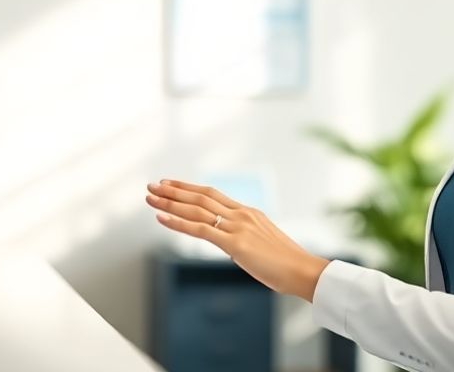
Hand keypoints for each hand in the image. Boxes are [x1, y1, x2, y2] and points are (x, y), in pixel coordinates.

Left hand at [145, 179, 330, 301]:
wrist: (303, 270)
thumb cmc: (287, 262)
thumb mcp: (264, 243)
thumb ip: (247, 238)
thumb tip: (234, 244)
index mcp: (248, 212)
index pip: (212, 194)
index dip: (189, 188)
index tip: (171, 184)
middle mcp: (241, 214)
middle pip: (201, 197)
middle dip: (173, 191)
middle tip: (152, 185)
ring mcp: (238, 227)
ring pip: (197, 209)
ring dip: (170, 202)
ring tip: (150, 197)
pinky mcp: (235, 244)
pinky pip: (201, 230)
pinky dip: (178, 222)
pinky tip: (161, 217)